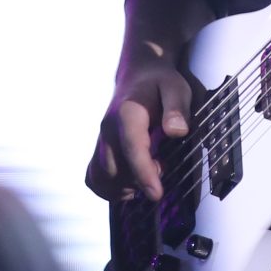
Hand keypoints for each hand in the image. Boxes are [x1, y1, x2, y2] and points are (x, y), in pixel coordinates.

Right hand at [87, 62, 191, 201]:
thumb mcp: (177, 88)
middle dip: (138, 182)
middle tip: (163, 172)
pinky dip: (108, 188)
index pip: (132, 149)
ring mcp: (100, 140)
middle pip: (114, 169)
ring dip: (123, 188)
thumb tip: (177, 132)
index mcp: (127, 115)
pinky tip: (129, 187)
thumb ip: (177, 108)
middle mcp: (107, 130)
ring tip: (148, 180)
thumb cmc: (161, 83)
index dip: (144, 174)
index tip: (157, 194)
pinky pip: (93, 176)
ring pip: (101, 177)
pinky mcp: (98, 149)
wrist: (138, 75)